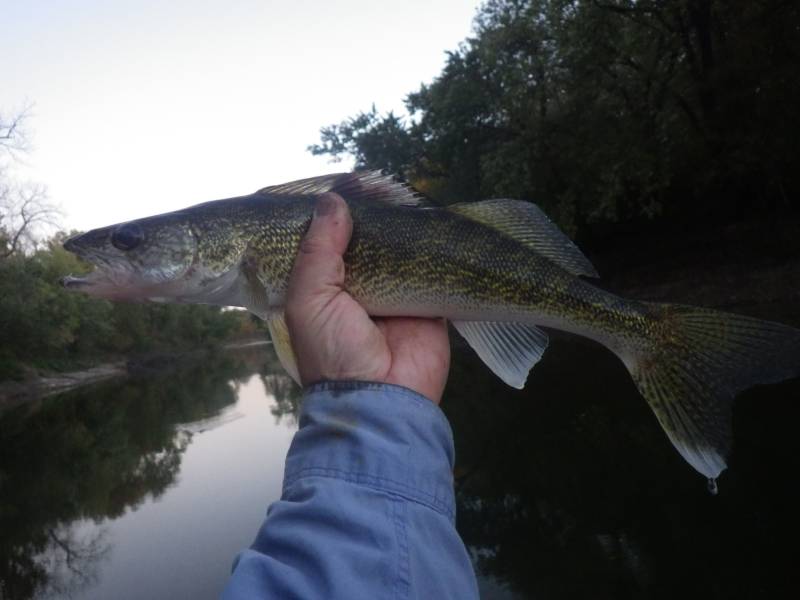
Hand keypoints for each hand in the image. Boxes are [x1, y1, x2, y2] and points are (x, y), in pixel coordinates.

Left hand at [285, 193, 449, 403]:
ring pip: (398, 251)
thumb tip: (332, 201)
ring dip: (403, 230)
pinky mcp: (427, 301)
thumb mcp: (310, 300)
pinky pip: (431, 268)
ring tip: (407, 199)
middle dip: (373, 217)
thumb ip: (318, 250)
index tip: (345, 188)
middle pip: (364, 242)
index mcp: (321, 290)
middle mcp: (356, 289)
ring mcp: (393, 295)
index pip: (324, 243)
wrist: (383, 401)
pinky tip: (433, 225)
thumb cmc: (335, 354)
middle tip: (383, 188)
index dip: (333, 216)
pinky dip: (433, 250)